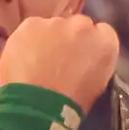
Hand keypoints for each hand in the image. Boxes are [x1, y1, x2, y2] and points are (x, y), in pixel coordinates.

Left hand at [0, 11, 120, 104]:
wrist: (38, 107)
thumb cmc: (71, 105)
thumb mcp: (95, 86)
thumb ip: (94, 64)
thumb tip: (84, 61)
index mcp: (105, 43)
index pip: (102, 33)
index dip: (89, 46)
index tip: (81, 59)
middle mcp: (83, 26)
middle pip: (78, 26)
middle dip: (70, 40)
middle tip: (58, 62)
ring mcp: (56, 23)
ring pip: (53, 27)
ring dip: (48, 40)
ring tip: (36, 64)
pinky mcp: (31, 24)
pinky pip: (31, 29)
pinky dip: (27, 41)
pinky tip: (23, 59)